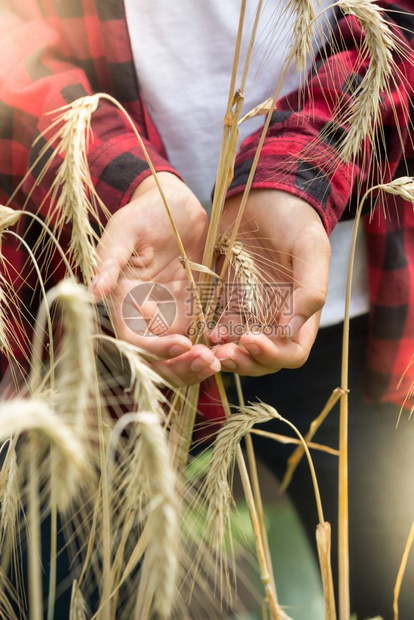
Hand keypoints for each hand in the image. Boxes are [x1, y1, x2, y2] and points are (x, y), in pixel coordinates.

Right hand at [92, 172, 220, 385]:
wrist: (174, 203)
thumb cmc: (143, 213)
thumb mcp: (123, 231)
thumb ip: (109, 262)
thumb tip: (93, 292)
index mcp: (124, 301)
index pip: (133, 340)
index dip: (155, 349)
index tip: (181, 344)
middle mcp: (146, 314)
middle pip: (158, 357)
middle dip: (181, 366)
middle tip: (209, 362)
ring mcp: (171, 313)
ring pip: (182, 353)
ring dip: (199, 363)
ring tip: (222, 360)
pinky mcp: (194, 307)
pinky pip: (203, 335)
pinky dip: (215, 346)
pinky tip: (231, 346)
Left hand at [211, 189, 330, 375]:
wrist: (264, 193)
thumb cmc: (294, 219)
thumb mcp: (310, 248)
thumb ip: (309, 290)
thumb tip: (289, 331)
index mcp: (302, 311)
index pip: (292, 352)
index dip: (274, 355)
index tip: (252, 340)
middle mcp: (276, 317)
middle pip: (263, 359)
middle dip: (246, 361)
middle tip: (225, 353)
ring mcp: (250, 310)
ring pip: (239, 348)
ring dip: (227, 354)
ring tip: (212, 347)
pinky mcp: (227, 298)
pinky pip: (219, 326)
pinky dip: (213, 334)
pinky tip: (204, 330)